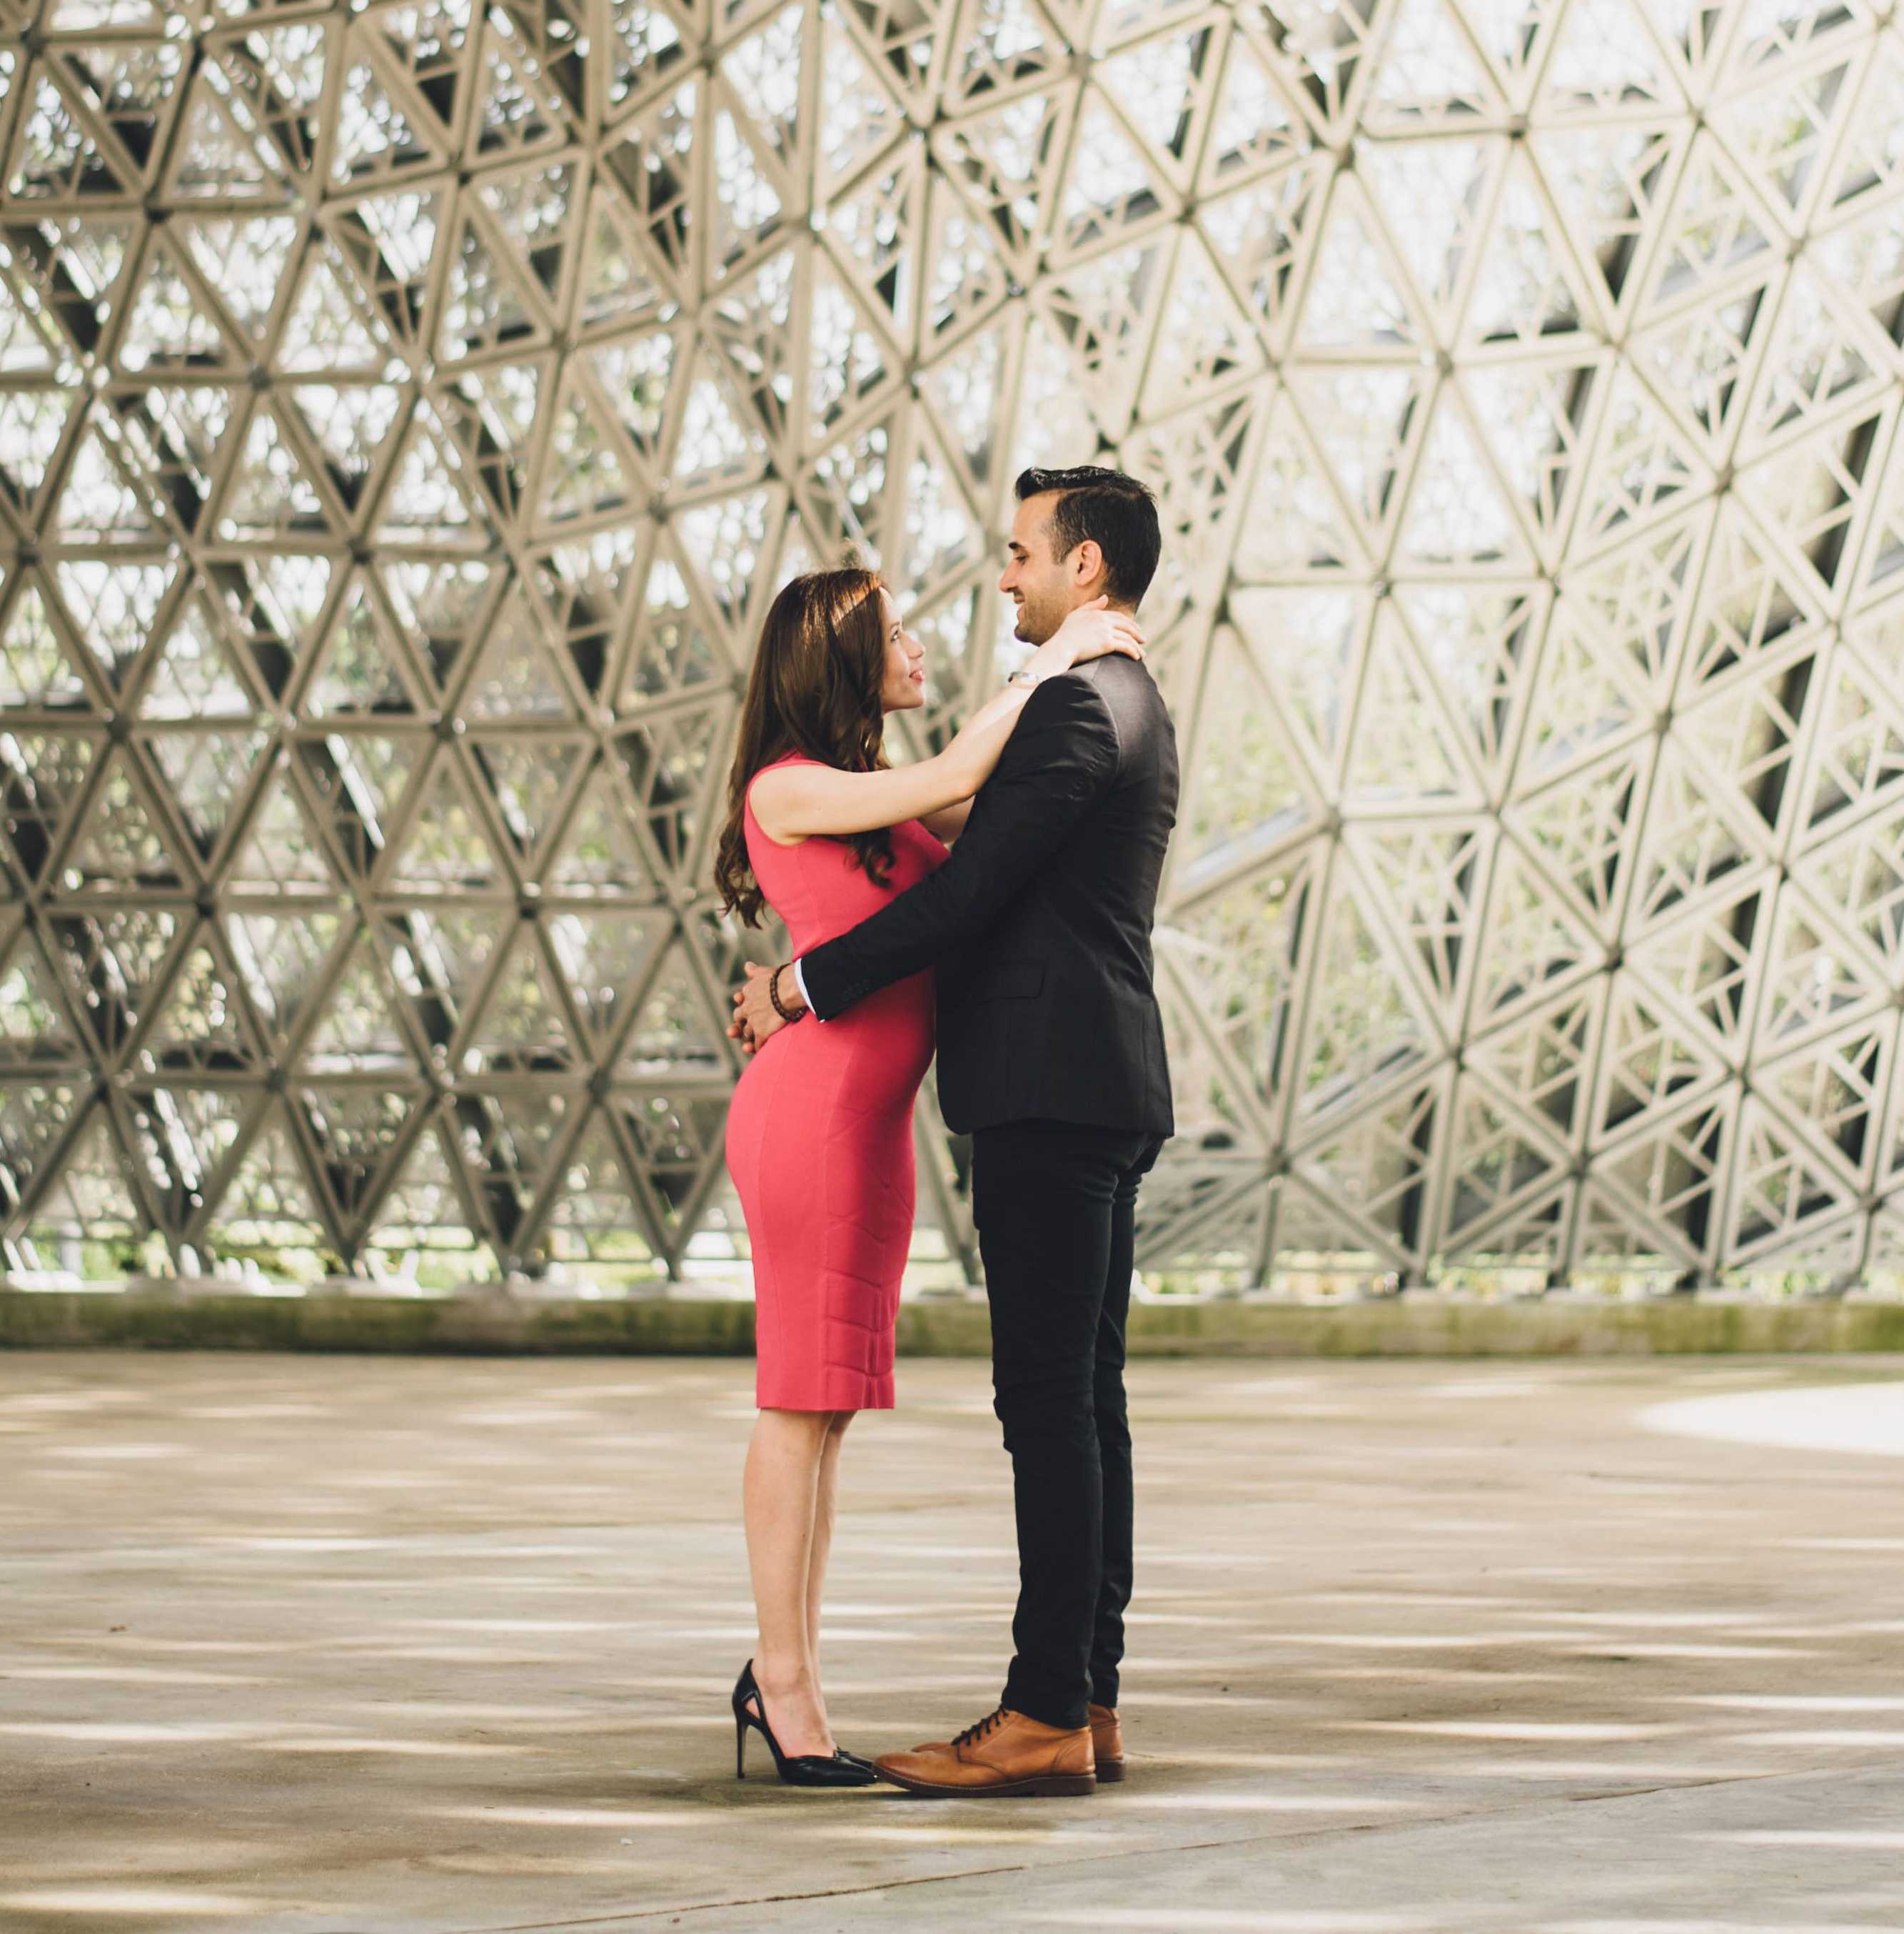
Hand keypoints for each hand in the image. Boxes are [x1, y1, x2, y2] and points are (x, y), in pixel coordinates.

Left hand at [728, 962, 788, 1055]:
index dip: (742, 1004)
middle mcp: (747, 1008)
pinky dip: (758, 1047)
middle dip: (739, 1022)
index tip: (744, 1003)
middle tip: (740, 1027)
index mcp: (748, 993)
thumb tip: (747, 966)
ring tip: (750, 1043)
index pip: (741, 1001)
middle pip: (739, 1018)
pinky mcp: (762, 1033)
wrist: (789, 990)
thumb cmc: (779, 978)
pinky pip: (758, 1044)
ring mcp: (754, 1022)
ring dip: (748, 1037)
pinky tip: (763, 1048)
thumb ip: (754, 971)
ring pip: (747, 1033)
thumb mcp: (763, 972)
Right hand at [1029, 596, 1145, 679]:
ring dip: (1137, 646)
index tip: (1135, 628)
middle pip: (1126, 625)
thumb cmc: (1065, 634)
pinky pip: (1125, 646)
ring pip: (1128, 637)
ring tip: (1141, 653)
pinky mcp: (1107, 643)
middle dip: (1136, 633)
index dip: (1128, 622)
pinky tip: (1136, 657)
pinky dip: (1133, 651)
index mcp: (1097, 613)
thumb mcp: (1076, 615)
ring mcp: (1106, 631)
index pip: (1118, 617)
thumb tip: (1106, 597)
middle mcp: (1104, 620)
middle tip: (1143, 639)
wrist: (1060, 648)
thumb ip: (1091, 606)